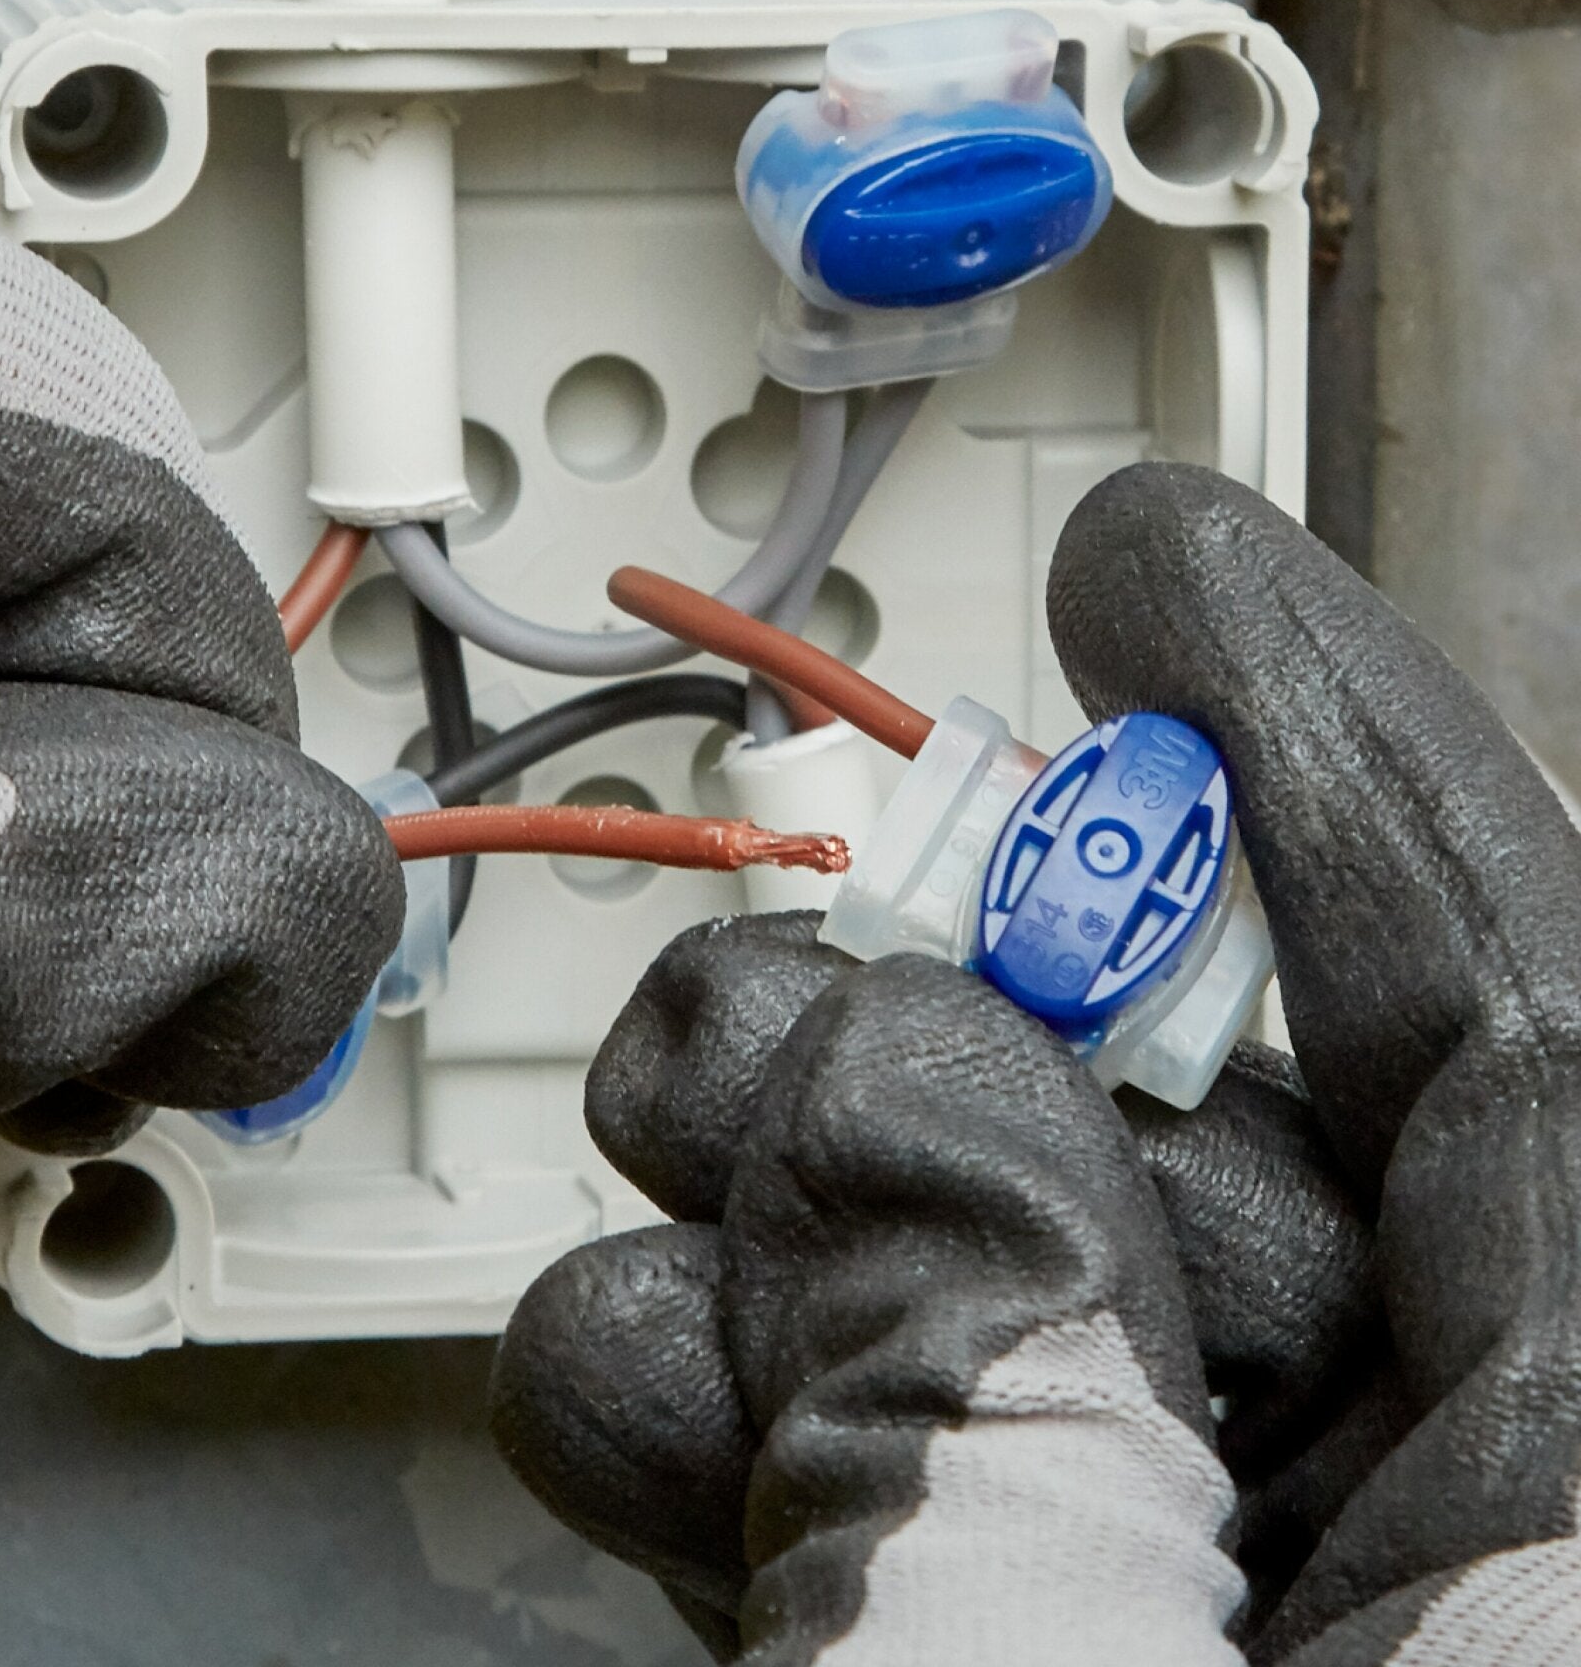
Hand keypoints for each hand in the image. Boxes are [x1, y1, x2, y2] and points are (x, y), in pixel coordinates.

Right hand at [492, 460, 1580, 1663]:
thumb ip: (1004, 1401)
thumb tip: (893, 1087)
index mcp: (1575, 1589)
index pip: (1526, 1053)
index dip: (1333, 761)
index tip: (1157, 565)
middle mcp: (1436, 1593)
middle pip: (1213, 1160)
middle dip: (948, 1012)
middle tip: (769, 977)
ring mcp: (1212, 1637)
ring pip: (1029, 1297)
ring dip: (797, 1187)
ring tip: (660, 1150)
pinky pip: (915, 1470)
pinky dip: (743, 1387)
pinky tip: (637, 1371)